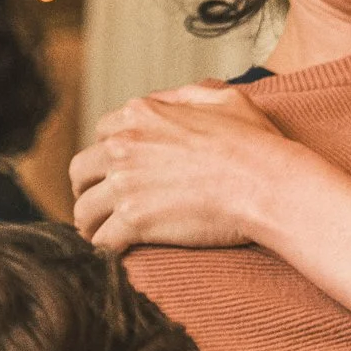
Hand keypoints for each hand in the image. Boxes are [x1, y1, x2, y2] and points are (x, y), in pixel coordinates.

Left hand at [69, 85, 294, 253]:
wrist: (267, 184)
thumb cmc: (256, 144)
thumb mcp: (227, 100)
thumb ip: (190, 95)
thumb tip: (169, 100)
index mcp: (143, 114)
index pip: (102, 133)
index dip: (109, 154)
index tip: (118, 171)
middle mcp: (125, 145)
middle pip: (82, 170)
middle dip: (89, 188)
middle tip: (102, 204)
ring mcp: (126, 184)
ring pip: (84, 209)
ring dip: (92, 224)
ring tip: (103, 235)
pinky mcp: (134, 220)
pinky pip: (101, 241)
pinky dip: (105, 251)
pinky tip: (115, 256)